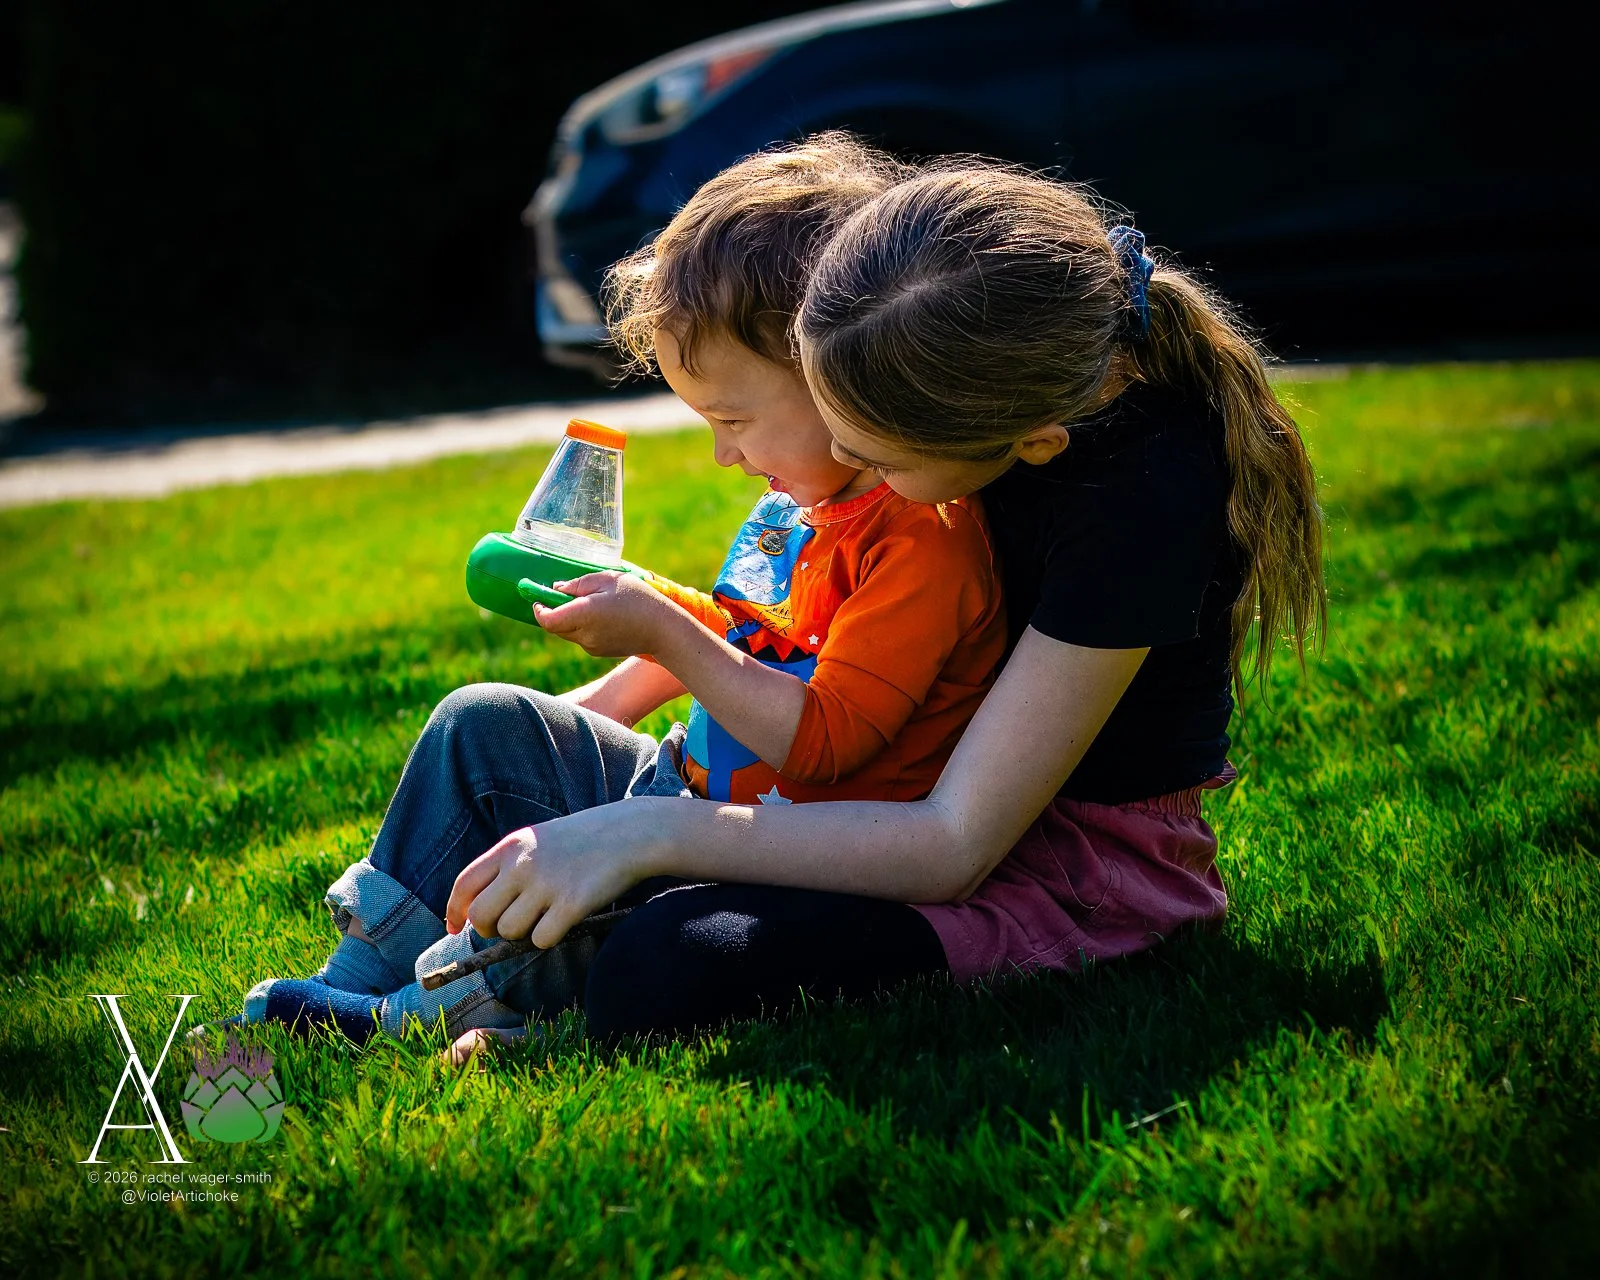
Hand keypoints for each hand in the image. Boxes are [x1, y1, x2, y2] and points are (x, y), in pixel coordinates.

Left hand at [444, 816, 644, 948]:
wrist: (628, 833)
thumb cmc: (580, 840)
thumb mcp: (536, 840)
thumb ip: (505, 867)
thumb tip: (474, 910)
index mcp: (510, 847)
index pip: (464, 885)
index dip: (455, 912)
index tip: (455, 927)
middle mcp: (522, 865)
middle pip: (481, 917)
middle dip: (489, 930)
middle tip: (508, 925)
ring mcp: (546, 885)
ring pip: (510, 932)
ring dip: (523, 933)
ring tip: (544, 915)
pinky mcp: (571, 904)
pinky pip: (541, 940)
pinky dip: (548, 938)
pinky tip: (563, 920)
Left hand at [532, 571, 679, 658]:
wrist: (664, 630)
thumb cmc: (639, 599)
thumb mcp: (610, 579)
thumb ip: (579, 584)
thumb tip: (557, 589)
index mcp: (585, 614)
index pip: (547, 619)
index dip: (539, 609)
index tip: (538, 597)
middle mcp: (585, 634)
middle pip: (555, 627)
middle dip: (554, 611)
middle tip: (564, 594)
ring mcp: (592, 646)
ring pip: (568, 632)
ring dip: (569, 618)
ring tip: (591, 602)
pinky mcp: (599, 652)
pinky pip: (582, 638)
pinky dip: (583, 626)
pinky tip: (603, 615)